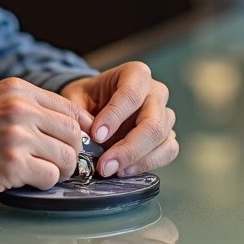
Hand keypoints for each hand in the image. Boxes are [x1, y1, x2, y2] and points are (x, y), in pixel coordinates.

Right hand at [0, 77, 93, 199]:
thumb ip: (26, 109)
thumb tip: (63, 126)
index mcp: (18, 91)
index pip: (68, 108)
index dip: (78, 129)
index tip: (76, 142)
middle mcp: (21, 108)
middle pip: (72, 132)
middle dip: (71, 152)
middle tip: (58, 163)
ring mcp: (17, 135)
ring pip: (66, 156)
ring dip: (59, 170)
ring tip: (42, 173)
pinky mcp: (13, 164)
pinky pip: (50, 176)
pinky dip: (45, 183)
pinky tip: (28, 181)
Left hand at [60, 62, 177, 177]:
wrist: (97, 103)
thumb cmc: (88, 97)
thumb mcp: (76, 96)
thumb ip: (78, 113)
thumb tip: (85, 136)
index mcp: (135, 74)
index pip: (131, 94)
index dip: (114, 117)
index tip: (96, 135)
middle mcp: (156, 92)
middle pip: (152, 122)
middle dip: (128, 148)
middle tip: (104, 165)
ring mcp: (164, 114)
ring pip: (162, 139)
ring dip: (136, 159)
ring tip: (111, 169)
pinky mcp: (167, 135)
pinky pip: (167, 152)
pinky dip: (147, 164)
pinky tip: (125, 170)